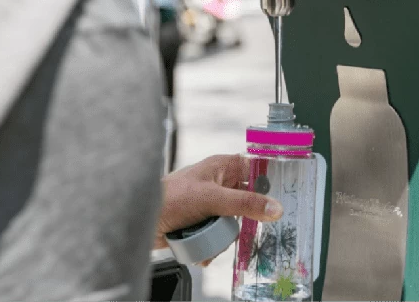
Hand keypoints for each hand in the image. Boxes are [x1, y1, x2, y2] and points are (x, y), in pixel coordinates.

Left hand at [154, 155, 282, 257]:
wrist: (140, 220)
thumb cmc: (172, 199)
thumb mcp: (213, 199)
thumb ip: (245, 203)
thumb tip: (276, 208)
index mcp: (222, 167)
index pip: (255, 170)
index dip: (268, 184)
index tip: (277, 201)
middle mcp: (218, 183)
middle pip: (247, 202)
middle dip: (243, 221)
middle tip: (236, 229)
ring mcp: (210, 204)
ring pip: (233, 222)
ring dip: (225, 238)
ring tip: (212, 243)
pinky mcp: (201, 221)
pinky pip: (218, 234)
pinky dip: (214, 245)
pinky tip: (205, 252)